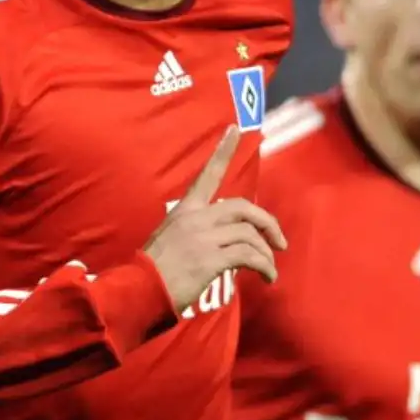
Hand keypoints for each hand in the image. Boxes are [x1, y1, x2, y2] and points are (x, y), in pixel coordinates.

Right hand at [143, 125, 287, 310]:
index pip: (207, 174)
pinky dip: (264, 266)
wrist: (139, 290)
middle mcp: (196, 218)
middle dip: (268, 224)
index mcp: (185, 210)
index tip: (234, 129)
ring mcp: (203, 238)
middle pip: (244, 208)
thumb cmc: (153, 269)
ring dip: (266, 253)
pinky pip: (249, 256)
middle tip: (279, 243)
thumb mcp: (170, 237)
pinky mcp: (210, 260)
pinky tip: (267, 277)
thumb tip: (222, 238)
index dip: (222, 151)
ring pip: (250, 234)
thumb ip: (195, 230)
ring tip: (269, 270)